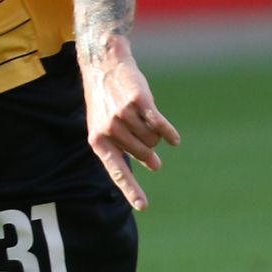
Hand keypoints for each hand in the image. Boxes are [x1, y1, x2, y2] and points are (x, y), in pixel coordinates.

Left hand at [80, 34, 179, 211]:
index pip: (117, 171)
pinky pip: (160, 125)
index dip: (131, 190)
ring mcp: (123, 116)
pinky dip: (168, 133)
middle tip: (144, 135)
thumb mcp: (106, 126)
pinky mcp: (138, 103)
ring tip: (142, 119)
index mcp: (98, 141)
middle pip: (144, 153)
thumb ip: (126, 147)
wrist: (104, 65)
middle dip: (149, 149)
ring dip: (154, 134)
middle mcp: (109, 130)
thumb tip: (155, 165)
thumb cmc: (106, 99)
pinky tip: (174, 139)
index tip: (143, 206)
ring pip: (153, 140)